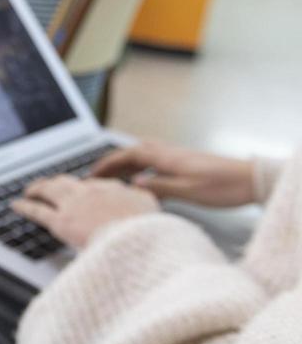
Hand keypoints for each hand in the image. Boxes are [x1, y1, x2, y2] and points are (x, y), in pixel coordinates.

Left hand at [13, 176, 158, 248]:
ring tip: (30, 191)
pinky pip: (38, 211)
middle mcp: (91, 192)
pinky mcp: (61, 221)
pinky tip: (15, 205)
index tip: (80, 191)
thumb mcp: (152, 209)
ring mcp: (74, 205)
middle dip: (56, 183)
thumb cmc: (147, 231)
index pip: (95, 185)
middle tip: (49, 185)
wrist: (136, 239)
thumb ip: (142, 199)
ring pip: (49, 191)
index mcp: (114, 189)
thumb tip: (139, 195)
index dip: (85, 189)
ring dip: (37, 189)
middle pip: (68, 183)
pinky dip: (25, 206)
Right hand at [91, 142, 256, 207]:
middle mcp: (169, 154)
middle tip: (98, 176)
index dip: (108, 163)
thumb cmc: (223, 186)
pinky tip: (141, 182)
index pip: (128, 155)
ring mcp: (178, 158)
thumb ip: (158, 187)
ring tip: (114, 179)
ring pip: (144, 156)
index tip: (92, 174)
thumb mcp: (188, 190)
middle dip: (113, 163)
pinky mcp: (186, 165)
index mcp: (167, 157)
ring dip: (126, 165)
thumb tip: (131, 185)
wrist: (251, 180)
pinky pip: (155, 163)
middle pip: (133, 153)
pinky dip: (141, 170)